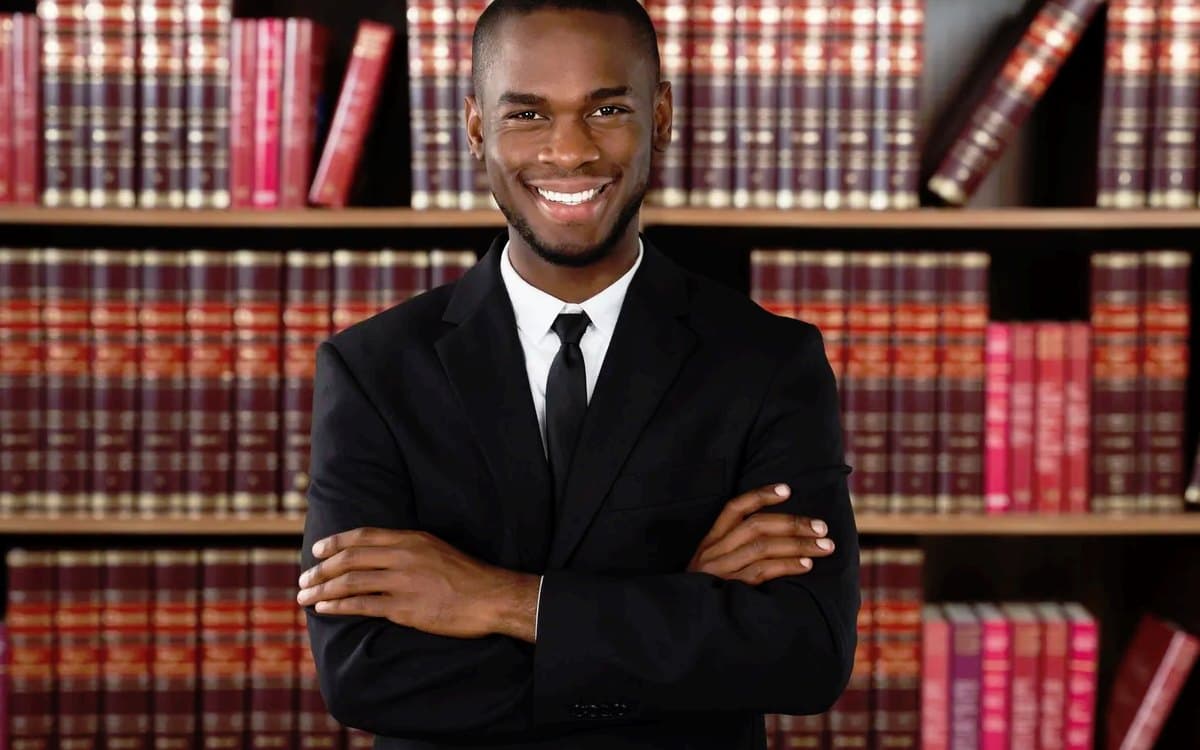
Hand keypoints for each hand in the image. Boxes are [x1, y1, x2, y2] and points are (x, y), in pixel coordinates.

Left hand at [296, 527, 538, 640]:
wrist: (490, 597)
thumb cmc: (467, 576)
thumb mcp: (437, 549)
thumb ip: (409, 549)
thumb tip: (383, 554)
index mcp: (411, 539)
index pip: (363, 536)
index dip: (336, 542)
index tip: (318, 549)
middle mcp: (402, 556)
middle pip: (350, 558)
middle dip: (321, 568)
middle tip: (304, 578)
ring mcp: (402, 581)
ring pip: (350, 581)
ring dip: (322, 588)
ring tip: (304, 596)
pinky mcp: (404, 607)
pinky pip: (362, 604)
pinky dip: (338, 605)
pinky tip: (324, 608)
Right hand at [686, 483, 833, 584]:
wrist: (686, 624)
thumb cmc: (709, 594)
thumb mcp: (714, 566)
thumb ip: (736, 550)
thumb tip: (782, 535)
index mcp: (710, 541)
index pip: (734, 508)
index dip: (760, 495)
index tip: (787, 489)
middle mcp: (713, 552)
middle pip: (756, 526)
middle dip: (792, 523)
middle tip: (822, 527)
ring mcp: (720, 571)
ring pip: (762, 548)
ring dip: (798, 545)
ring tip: (824, 546)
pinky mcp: (728, 590)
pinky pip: (761, 572)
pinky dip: (786, 566)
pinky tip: (806, 565)